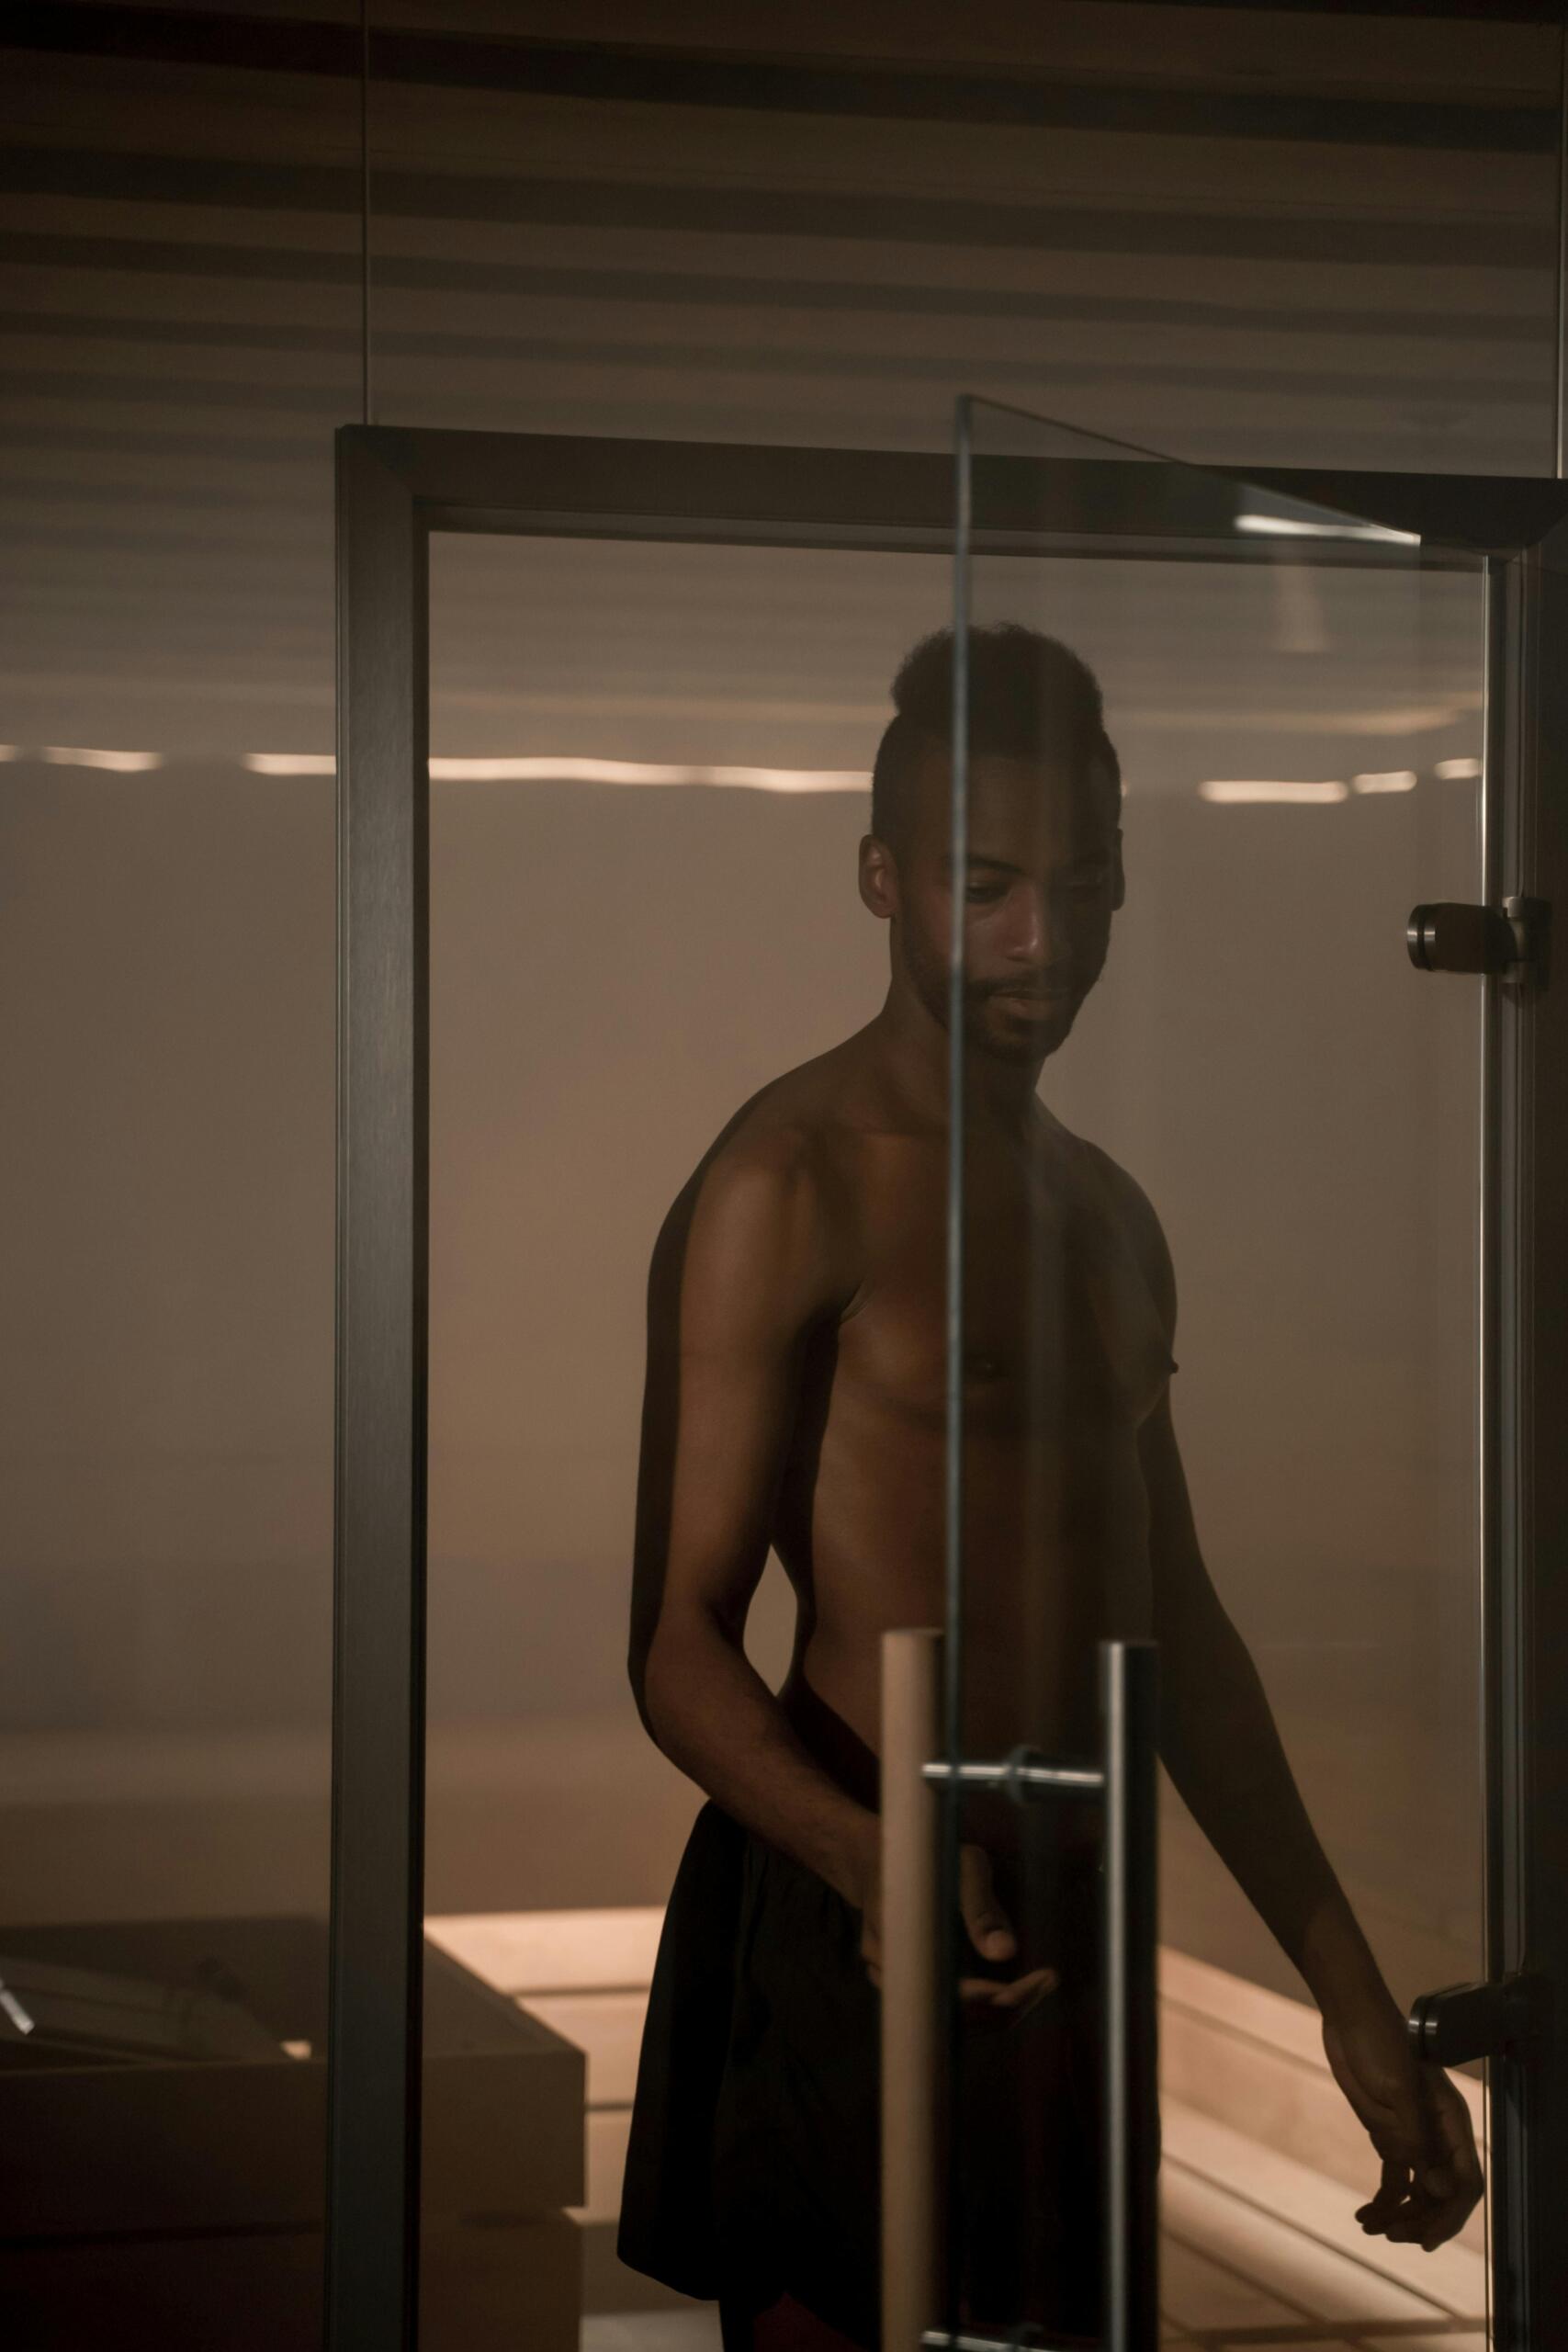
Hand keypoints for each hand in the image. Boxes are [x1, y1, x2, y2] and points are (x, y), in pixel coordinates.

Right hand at [857, 1841, 1057, 2017]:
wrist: (881, 1857)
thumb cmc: (929, 1855)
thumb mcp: (963, 1866)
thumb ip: (981, 1908)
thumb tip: (1006, 1953)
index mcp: (900, 1939)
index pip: (954, 1994)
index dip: (999, 1997)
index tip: (1042, 1979)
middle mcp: (889, 1970)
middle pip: (955, 2017)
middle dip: (1009, 2005)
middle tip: (1049, 1981)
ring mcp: (891, 1982)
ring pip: (950, 2021)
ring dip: (999, 2010)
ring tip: (1039, 1986)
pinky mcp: (902, 1986)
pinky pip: (943, 2012)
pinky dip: (982, 2008)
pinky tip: (1013, 1990)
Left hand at [1321, 1997, 1482, 2249]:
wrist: (1348, 2015)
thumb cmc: (1379, 2041)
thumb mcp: (1398, 2088)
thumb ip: (1416, 2137)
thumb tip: (1437, 2189)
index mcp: (1451, 2124)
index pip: (1465, 2182)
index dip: (1450, 2214)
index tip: (1424, 2238)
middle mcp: (1437, 2135)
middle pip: (1440, 2194)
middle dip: (1420, 2220)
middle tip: (1391, 2236)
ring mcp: (1412, 2136)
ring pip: (1415, 2192)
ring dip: (1399, 2215)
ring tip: (1371, 2229)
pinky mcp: (1387, 2132)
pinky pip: (1392, 2178)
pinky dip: (1382, 2200)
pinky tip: (1363, 2217)